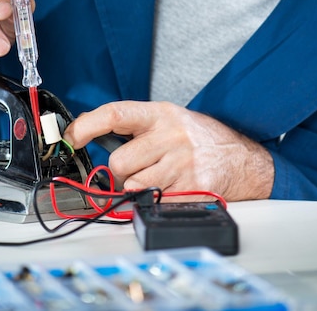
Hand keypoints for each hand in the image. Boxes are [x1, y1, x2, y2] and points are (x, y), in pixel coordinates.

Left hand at [63, 100, 274, 201]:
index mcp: (161, 114)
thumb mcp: (170, 120)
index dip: (87, 126)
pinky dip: (156, 201)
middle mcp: (171, 135)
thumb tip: (91, 137)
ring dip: (137, 189)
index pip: (115, 114)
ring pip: (133, 186)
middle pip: (119, 163)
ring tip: (158, 178)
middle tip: (134, 170)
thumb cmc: (201, 138)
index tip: (71, 137)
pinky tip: (173, 188)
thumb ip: (135, 127)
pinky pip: (153, 202)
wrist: (244, 158)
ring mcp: (182, 163)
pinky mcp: (191, 189)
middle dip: (118, 173)